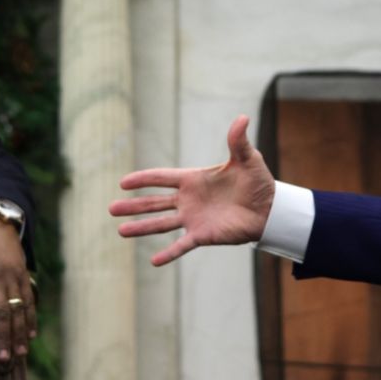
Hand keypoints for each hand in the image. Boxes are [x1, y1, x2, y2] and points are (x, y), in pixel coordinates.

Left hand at [0, 213, 34, 361]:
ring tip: (19, 352)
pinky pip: (29, 299)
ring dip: (19, 332)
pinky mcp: (23, 275)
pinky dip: (31, 317)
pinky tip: (30, 334)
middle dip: (4, 337)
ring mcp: (13, 276)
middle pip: (2, 311)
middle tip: (4, 359)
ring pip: (18, 308)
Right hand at [109, 115, 275, 266]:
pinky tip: (153, 261)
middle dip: (133, 205)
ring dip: (141, 227)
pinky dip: (169, 253)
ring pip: (161, 224)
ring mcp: (193, 219)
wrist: (269, 209)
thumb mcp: (248, 159)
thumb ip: (238, 141)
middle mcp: (188, 200)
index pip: (162, 178)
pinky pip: (182, 245)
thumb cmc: (258, 182)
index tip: (123, 182)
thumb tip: (242, 118)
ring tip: (120, 230)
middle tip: (111, 208)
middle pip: (154, 202)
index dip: (143, 179)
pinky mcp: (203, 235)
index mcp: (193, 179)